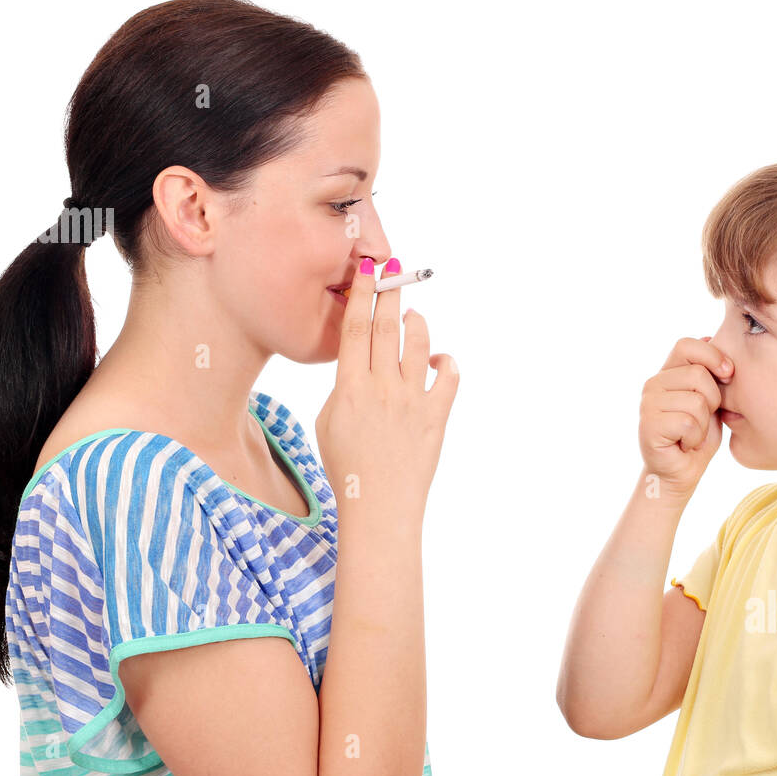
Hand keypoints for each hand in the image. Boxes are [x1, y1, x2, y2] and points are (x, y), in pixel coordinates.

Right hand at [315, 258, 458, 520]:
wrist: (378, 506)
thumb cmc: (347, 469)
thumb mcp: (328, 423)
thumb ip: (344, 388)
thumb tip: (362, 365)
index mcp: (350, 388)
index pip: (355, 329)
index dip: (362, 295)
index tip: (367, 271)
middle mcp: (383, 388)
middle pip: (387, 327)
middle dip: (390, 293)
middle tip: (393, 270)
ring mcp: (412, 400)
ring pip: (419, 344)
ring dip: (416, 322)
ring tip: (412, 315)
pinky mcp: (436, 416)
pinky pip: (448, 376)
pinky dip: (444, 361)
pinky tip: (436, 360)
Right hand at [637, 335, 731, 500]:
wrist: (679, 472)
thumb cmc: (697, 436)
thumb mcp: (710, 400)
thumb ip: (710, 374)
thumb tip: (710, 338)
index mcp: (668, 372)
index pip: (687, 345)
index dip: (712, 356)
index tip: (728, 374)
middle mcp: (653, 383)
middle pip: (698, 374)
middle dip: (713, 400)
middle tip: (702, 419)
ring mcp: (648, 403)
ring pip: (696, 401)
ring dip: (704, 424)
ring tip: (691, 433)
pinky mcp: (648, 425)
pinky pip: (688, 422)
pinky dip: (695, 438)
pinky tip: (684, 443)